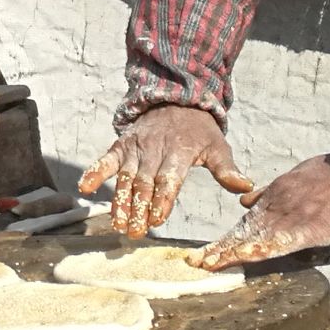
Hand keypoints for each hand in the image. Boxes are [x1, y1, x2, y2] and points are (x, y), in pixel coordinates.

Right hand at [78, 105, 252, 238]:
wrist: (177, 98)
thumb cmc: (199, 131)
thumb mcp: (217, 146)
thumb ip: (227, 170)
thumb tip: (245, 186)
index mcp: (180, 151)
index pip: (169, 178)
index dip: (163, 198)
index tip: (157, 219)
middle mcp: (155, 149)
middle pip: (145, 182)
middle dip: (139, 208)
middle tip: (135, 231)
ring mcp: (136, 147)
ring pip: (126, 177)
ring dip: (120, 201)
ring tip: (118, 224)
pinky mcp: (122, 145)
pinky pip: (106, 159)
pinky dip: (94, 172)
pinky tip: (85, 188)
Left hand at [192, 153, 329, 269]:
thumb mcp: (296, 175)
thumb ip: (271, 191)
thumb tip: (245, 202)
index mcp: (276, 195)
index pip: (246, 222)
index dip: (228, 239)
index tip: (209, 253)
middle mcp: (278, 207)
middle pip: (245, 232)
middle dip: (221, 248)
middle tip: (197, 262)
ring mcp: (292, 217)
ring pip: (257, 238)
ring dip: (232, 252)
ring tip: (210, 263)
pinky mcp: (309, 227)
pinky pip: (281, 241)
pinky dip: (261, 249)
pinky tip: (243, 257)